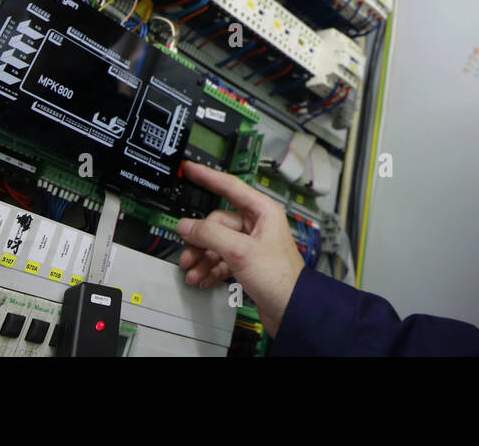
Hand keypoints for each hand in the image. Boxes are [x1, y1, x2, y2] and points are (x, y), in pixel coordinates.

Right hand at [175, 161, 305, 337]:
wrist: (291, 309)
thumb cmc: (280, 277)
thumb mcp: (240, 251)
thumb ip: (211, 235)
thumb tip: (187, 226)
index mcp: (262, 211)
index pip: (230, 186)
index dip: (208, 177)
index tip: (191, 169)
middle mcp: (257, 225)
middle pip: (217, 222)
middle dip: (200, 240)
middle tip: (187, 253)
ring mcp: (251, 244)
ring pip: (217, 242)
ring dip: (202, 257)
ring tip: (193, 271)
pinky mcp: (247, 263)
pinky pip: (221, 259)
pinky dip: (210, 268)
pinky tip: (203, 279)